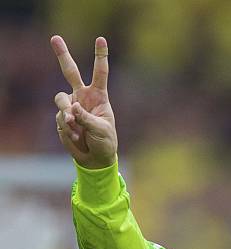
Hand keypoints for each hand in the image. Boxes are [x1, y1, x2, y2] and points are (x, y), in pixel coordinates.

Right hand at [50, 35, 117, 168]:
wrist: (95, 158)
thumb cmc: (104, 142)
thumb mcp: (101, 130)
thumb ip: (86, 118)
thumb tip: (72, 108)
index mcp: (99, 96)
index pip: (100, 73)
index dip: (100, 56)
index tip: (101, 39)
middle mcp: (83, 97)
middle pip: (70, 72)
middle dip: (62, 55)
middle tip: (54, 38)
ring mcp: (71, 106)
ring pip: (60, 98)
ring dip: (65, 111)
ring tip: (73, 124)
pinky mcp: (62, 118)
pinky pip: (60, 118)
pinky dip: (67, 128)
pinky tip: (76, 136)